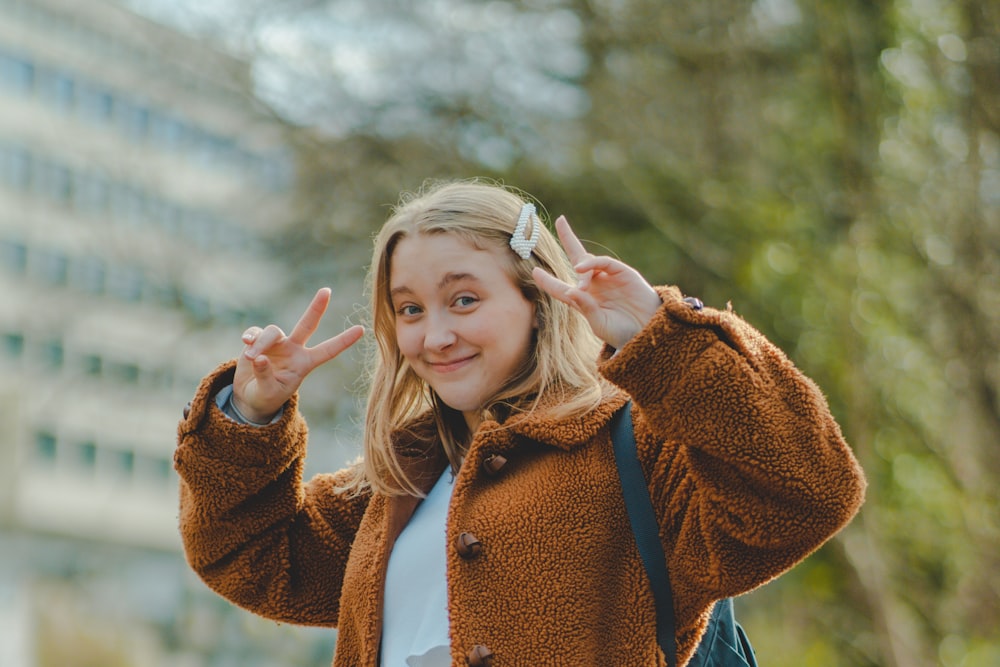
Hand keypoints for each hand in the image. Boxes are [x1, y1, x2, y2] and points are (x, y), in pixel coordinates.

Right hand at [232, 288, 363, 421]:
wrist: (248, 396)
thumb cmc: (265, 396)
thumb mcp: (267, 392)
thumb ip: (265, 376)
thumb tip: (260, 357)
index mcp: (304, 363)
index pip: (327, 351)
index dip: (344, 341)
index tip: (362, 329)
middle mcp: (294, 349)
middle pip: (307, 324)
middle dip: (317, 307)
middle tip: (327, 291)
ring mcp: (277, 343)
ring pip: (273, 331)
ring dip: (262, 342)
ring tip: (253, 357)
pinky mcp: (257, 340)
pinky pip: (256, 332)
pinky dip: (251, 337)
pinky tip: (246, 342)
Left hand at [533, 216, 661, 349]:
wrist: (648, 331)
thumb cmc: (622, 332)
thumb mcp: (599, 323)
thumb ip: (585, 308)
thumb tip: (569, 291)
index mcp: (583, 301)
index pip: (560, 288)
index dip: (547, 280)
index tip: (535, 271)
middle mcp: (593, 286)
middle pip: (577, 259)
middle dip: (569, 239)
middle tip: (560, 220)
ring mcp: (608, 278)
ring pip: (588, 261)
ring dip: (581, 270)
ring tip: (583, 287)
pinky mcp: (622, 272)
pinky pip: (605, 263)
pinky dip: (593, 263)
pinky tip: (582, 269)